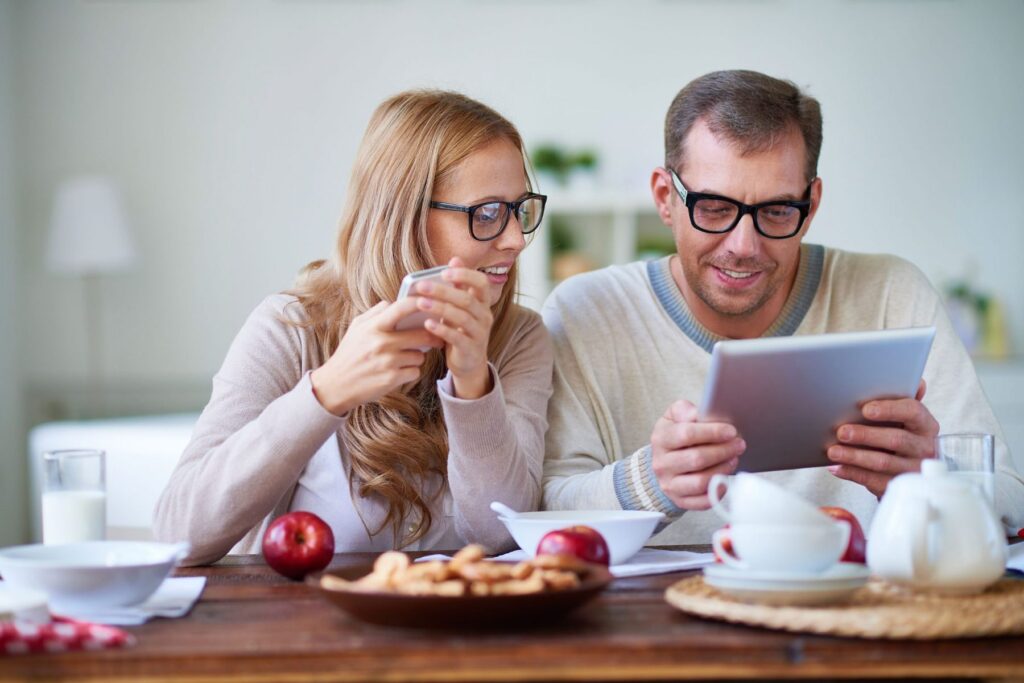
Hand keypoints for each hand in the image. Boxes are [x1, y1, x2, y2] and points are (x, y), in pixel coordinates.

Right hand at [310, 298, 442, 415]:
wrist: (336, 385)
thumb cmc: (349, 354)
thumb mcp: (356, 328)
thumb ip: (375, 313)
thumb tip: (393, 303)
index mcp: (374, 327)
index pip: (401, 308)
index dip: (419, 303)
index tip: (432, 304)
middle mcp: (382, 343)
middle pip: (422, 335)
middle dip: (432, 337)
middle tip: (436, 339)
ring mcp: (388, 362)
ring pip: (420, 356)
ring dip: (416, 357)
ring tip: (403, 359)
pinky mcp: (392, 379)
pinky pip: (415, 371)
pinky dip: (410, 372)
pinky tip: (398, 372)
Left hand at [415, 257, 494, 398]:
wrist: (469, 363)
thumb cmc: (461, 330)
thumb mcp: (460, 307)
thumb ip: (459, 285)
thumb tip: (454, 259)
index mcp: (483, 303)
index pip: (481, 283)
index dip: (465, 275)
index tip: (445, 271)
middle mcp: (485, 316)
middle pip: (467, 300)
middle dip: (443, 291)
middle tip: (421, 285)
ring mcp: (479, 334)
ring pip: (462, 318)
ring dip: (440, 308)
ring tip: (420, 303)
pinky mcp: (471, 349)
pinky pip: (457, 338)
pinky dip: (442, 330)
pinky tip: (427, 324)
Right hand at [650, 400, 744, 509]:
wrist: (663, 463)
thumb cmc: (674, 438)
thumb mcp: (673, 417)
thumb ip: (683, 410)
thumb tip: (697, 414)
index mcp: (661, 439)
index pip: (686, 434)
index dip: (712, 432)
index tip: (731, 430)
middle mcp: (662, 464)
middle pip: (697, 459)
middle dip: (723, 450)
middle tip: (739, 444)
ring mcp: (670, 484)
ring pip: (700, 481)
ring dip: (723, 470)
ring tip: (733, 459)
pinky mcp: (680, 500)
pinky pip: (702, 502)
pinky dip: (717, 492)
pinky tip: (726, 480)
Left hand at [827, 380, 939, 497]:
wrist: (909, 468)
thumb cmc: (903, 434)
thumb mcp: (906, 417)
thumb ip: (906, 398)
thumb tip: (918, 383)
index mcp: (926, 425)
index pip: (913, 411)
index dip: (889, 409)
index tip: (866, 409)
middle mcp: (924, 447)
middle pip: (896, 439)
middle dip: (866, 435)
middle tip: (841, 431)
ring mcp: (913, 469)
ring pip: (883, 463)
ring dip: (855, 456)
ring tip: (832, 451)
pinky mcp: (899, 486)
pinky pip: (874, 481)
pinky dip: (853, 473)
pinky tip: (837, 467)